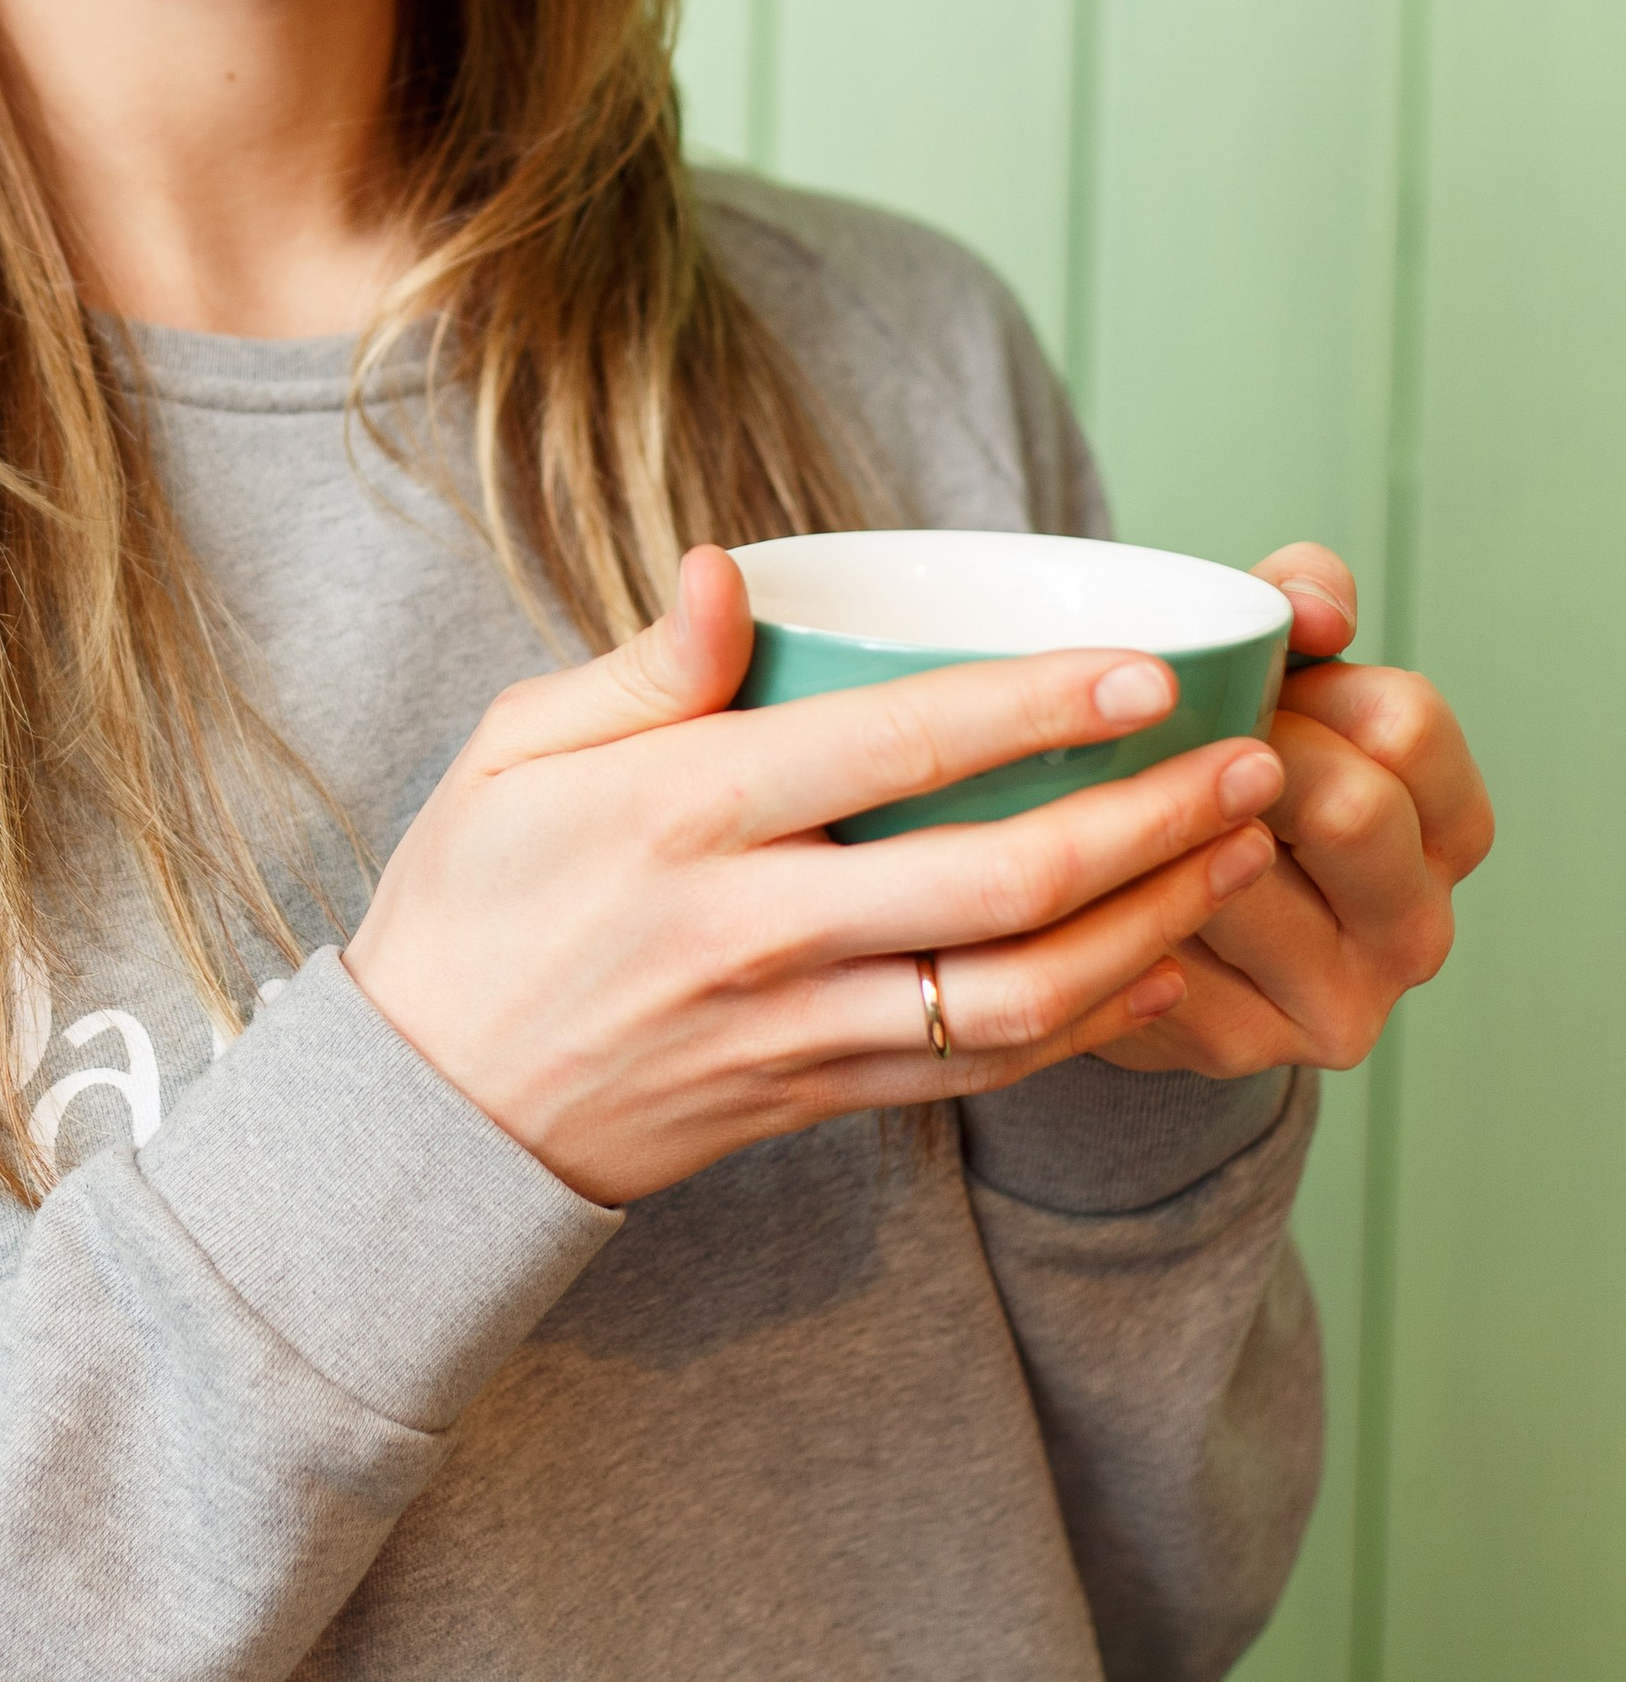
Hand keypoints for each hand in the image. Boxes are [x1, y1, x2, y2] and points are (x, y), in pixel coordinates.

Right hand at [344, 547, 1284, 1206]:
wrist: (427, 1114)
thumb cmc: (471, 901)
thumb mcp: (514, 749)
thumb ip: (647, 664)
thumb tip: (738, 568)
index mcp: (685, 813)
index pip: (898, 745)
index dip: (1040, 706)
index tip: (1149, 671)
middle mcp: (758, 926)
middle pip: (999, 880)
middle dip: (1151, 822)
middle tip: (1254, 763)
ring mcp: (796, 1026)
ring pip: (1020, 994)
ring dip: (1153, 927)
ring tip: (1239, 859)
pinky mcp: (818, 1097)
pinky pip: (983, 1070)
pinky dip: (1091, 1023)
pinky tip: (1160, 965)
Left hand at [1094, 539, 1493, 1078]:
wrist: (1128, 901)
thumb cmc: (1215, 756)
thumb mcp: (1270, 666)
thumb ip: (1298, 602)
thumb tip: (1312, 608)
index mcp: (1450, 827)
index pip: (1407, 726)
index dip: (1312, 691)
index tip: (1250, 689)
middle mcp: (1417, 927)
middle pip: (1349, 807)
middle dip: (1243, 754)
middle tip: (1164, 738)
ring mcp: (1337, 1001)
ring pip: (1240, 877)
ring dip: (1162, 826)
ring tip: (1109, 798)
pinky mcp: (1237, 1046)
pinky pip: (1160, 945)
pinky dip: (1109, 896)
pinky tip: (1083, 878)